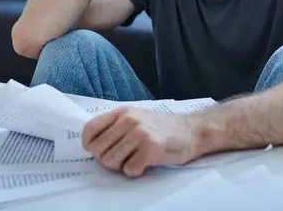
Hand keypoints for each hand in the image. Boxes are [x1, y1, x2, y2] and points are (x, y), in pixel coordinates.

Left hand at [82, 107, 198, 176]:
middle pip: (98, 150)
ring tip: (135, 159)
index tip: (98, 150)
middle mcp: (129, 120)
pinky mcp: (151, 148)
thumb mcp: (138, 117)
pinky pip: (129, 169)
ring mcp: (140, 133)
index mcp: (123, 112)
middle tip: (124, 157)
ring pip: (110, 161)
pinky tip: (146, 163)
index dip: (89, 144)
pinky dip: (136, 171)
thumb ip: (116, 126)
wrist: (193, 131)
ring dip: (122, 166)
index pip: (90, 129)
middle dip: (108, 159)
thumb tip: (93, 143)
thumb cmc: (163, 128)